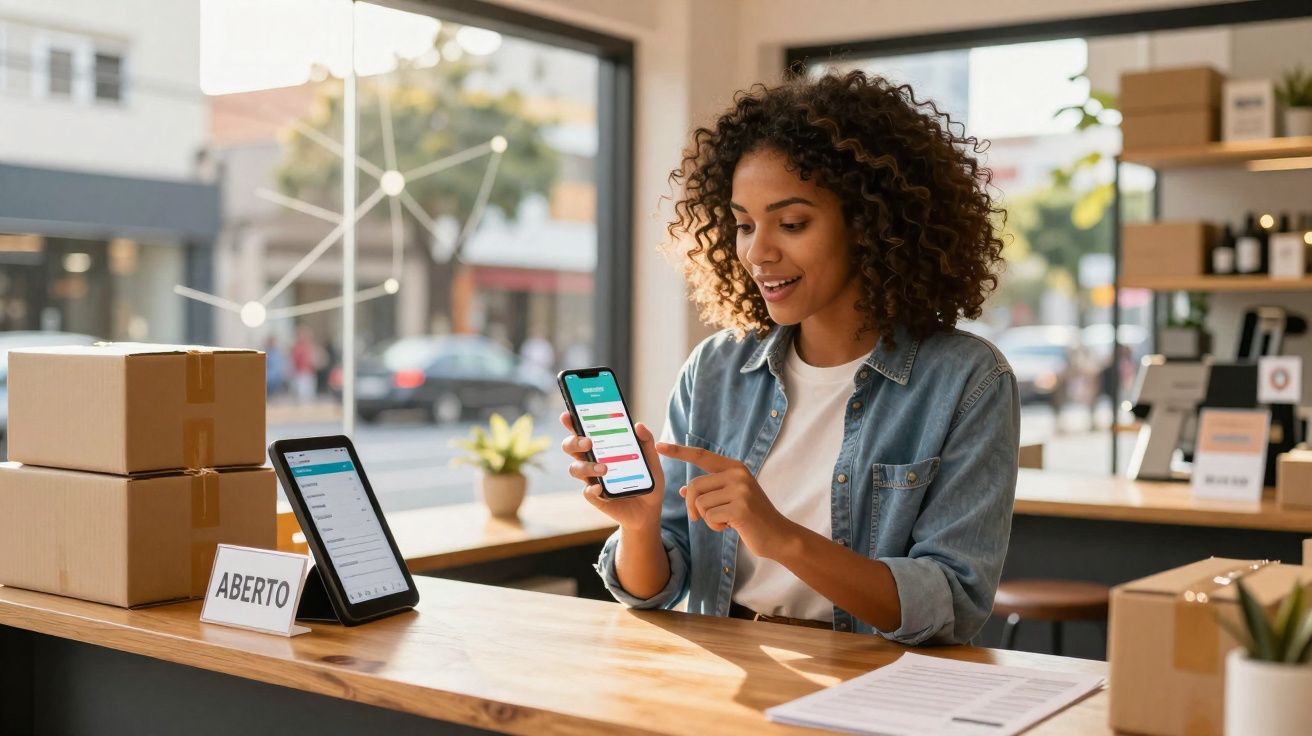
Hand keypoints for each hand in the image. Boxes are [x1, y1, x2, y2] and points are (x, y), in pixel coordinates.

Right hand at [558, 411, 664, 532]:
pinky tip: (599, 488)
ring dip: (586, 467)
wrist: (650, 509)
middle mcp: (591, 462)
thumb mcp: (651, 460)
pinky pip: (587, 492)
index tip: (567, 415)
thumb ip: (646, 442)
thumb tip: (638, 425)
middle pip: (571, 448)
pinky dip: (591, 489)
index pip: (582, 432)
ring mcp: (592, 480)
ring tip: (604, 469)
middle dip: (574, 442)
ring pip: (575, 469)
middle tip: (588, 442)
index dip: (572, 423)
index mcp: (601, 448)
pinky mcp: (597, 497)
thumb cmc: (646, 480)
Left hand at [655, 442, 797, 558]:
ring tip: (726, 520)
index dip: (679, 451)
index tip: (660, 446)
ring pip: (700, 503)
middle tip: (698, 518)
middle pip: (694, 486)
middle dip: (692, 506)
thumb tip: (682, 490)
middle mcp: (737, 474)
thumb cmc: (751, 517)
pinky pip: (709, 517)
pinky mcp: (740, 507)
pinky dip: (715, 526)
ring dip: (707, 518)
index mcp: (735, 467)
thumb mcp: (730, 498)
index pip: (701, 455)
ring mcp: (740, 490)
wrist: (778, 535)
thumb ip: (709, 491)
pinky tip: (731, 526)